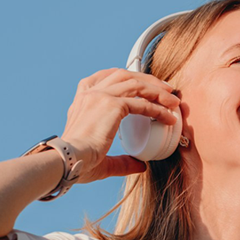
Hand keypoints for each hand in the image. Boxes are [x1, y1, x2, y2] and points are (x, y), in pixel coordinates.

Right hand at [60, 68, 179, 183]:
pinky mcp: (111, 105)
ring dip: (157, 90)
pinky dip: (158, 108)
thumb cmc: (77, 164)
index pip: (102, 77)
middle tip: (165, 90)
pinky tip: (168, 117)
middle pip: (123, 74)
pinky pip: (141, 102)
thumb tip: (140, 165)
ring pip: (135, 83)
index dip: (124, 76)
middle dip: (147, 80)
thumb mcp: (101, 160)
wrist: (67, 162)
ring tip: (173, 100)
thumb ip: (122, 161)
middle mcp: (89, 94)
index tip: (142, 84)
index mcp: (81, 101)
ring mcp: (100, 96)